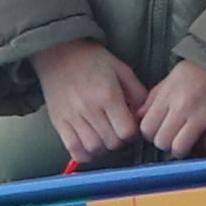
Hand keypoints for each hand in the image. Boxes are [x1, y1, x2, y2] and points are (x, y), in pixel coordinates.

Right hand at [34, 40, 145, 161]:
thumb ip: (137, 93)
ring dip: (104, 147)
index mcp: (108, 96)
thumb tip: (145, 115)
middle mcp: (89, 109)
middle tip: (119, 131)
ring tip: (105, 136)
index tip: (132, 127)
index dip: (134, 133)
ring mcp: (72, 117)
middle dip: (120, 141)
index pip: (127, 131)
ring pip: (94, 148)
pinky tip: (91, 145)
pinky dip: (84, 153)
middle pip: (112, 143)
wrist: (59, 53)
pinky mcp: (59, 122)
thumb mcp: (122, 70)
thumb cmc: (91, 60)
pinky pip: (73, 149)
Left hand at [139, 59, 205, 157]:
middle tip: (173, 138)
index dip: (151, 134)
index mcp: (168, 95)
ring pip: (180, 148)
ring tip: (187, 143)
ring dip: (182, 149)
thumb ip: (154, 98)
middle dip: (165, 143)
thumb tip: (139, 117)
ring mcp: (203, 115)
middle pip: (161, 141)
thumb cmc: (201, 71)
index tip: (158, 132)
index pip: (146, 128)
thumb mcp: (172, 77)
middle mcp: (183, 106)